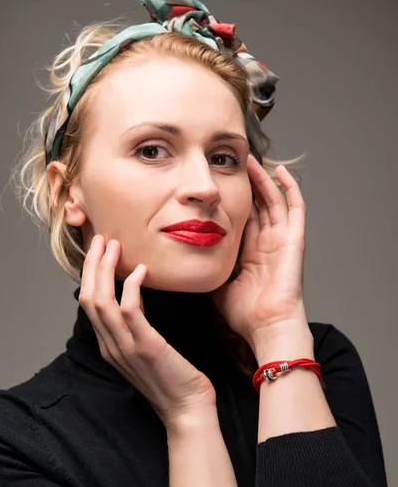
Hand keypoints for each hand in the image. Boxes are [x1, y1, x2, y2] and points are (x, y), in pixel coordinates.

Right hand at [79, 235, 216, 428]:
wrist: (187, 410)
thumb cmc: (172, 379)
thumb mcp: (146, 348)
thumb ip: (136, 324)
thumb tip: (135, 295)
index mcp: (109, 346)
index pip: (89, 304)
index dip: (90, 274)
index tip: (99, 251)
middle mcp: (111, 346)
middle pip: (89, 298)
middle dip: (92, 265)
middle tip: (100, 239)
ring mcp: (125, 347)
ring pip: (102, 301)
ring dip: (105, 269)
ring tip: (114, 245)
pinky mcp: (145, 346)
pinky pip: (129, 310)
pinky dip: (131, 286)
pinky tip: (142, 270)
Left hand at [211, 153, 308, 354]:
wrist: (266, 327)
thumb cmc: (246, 314)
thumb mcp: (220, 286)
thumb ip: (211, 270)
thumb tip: (192, 262)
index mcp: (252, 253)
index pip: (244, 218)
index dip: (235, 200)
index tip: (221, 183)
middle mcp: (268, 243)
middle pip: (259, 204)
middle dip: (248, 183)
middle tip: (236, 162)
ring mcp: (283, 240)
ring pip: (274, 200)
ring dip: (264, 179)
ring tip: (251, 159)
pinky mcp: (294, 240)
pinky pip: (296, 208)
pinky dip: (290, 188)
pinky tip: (280, 171)